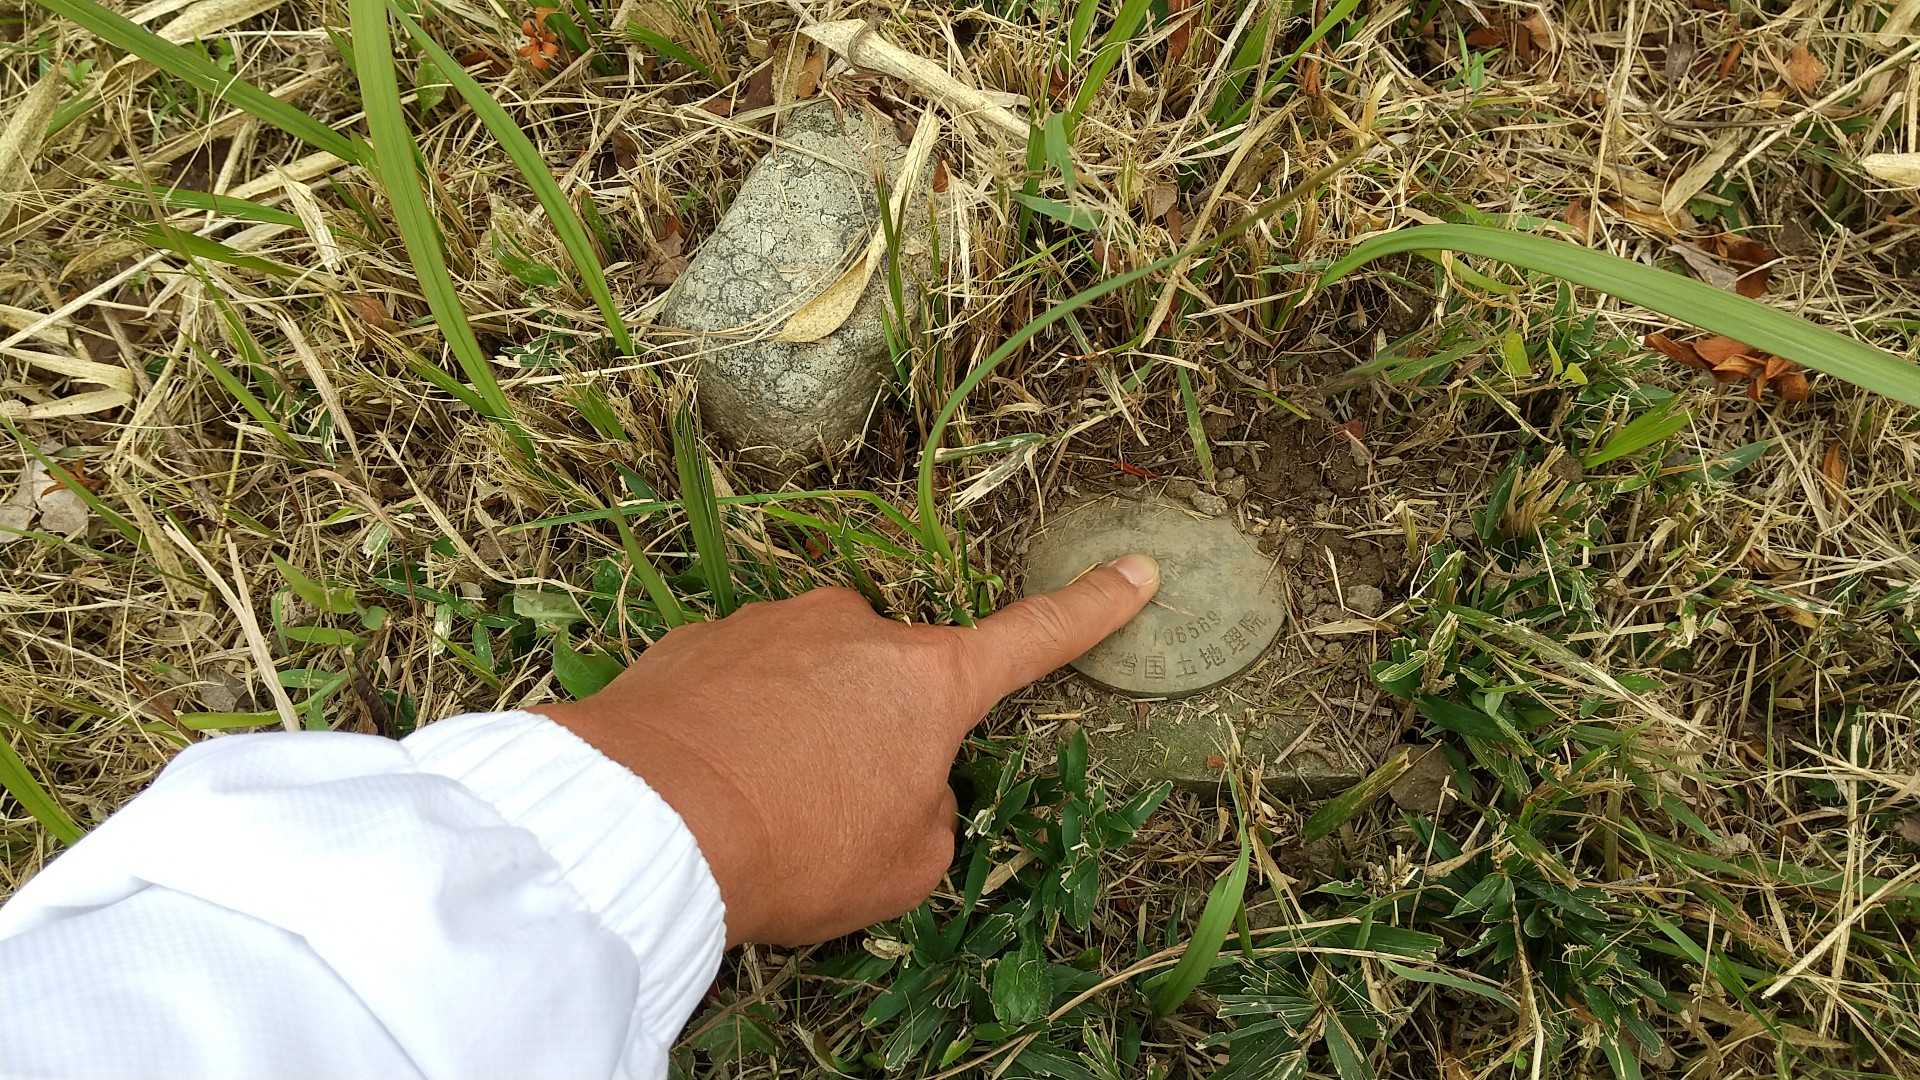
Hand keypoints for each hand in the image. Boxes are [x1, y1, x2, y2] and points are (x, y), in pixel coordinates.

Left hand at [539, 554, 1158, 946]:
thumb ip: (931, 817)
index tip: (1135, 571)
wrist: (641, 820)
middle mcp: (857, 630)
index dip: (1091, 612)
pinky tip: (706, 781)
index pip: (1035, 638)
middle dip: (878, 737)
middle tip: (834, 810)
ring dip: (800, 733)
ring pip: (813, 684)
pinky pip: (742, 686)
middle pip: (896, 684)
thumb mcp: (903, 868)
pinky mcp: (701, 640)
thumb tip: (907, 788)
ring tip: (757, 805)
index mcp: (930, 681)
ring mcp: (773, 625)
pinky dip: (737, 728)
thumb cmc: (794, 847)